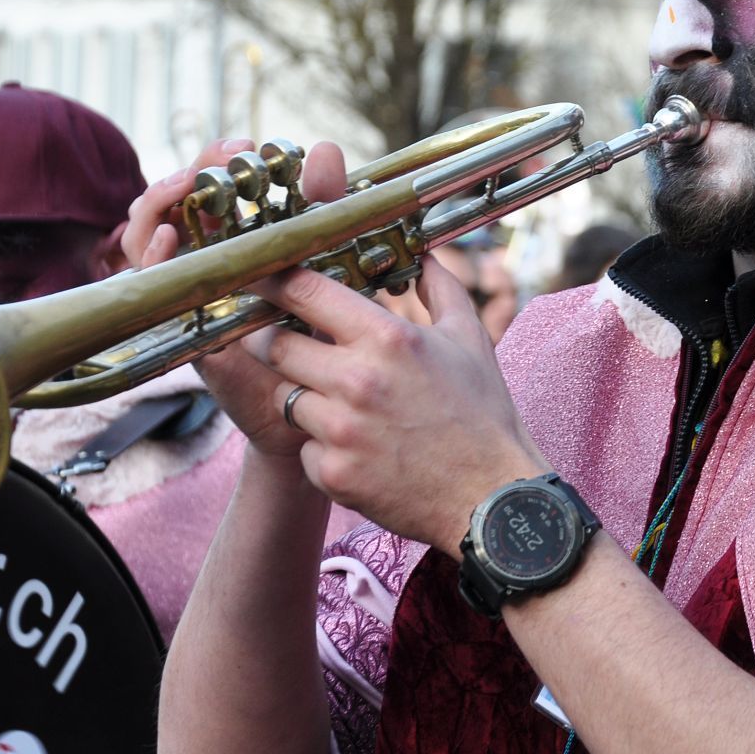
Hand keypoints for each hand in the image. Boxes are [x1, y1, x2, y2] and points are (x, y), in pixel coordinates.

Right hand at [119, 138, 348, 456]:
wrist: (320, 403)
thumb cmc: (323, 330)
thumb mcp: (328, 262)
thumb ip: (323, 208)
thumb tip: (325, 148)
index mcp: (237, 239)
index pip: (210, 185)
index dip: (219, 159)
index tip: (251, 144)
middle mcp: (204, 261)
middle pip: (174, 200)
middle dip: (195, 169)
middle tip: (227, 152)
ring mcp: (187, 291)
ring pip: (146, 233)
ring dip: (160, 201)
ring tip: (186, 183)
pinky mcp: (181, 325)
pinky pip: (150, 287)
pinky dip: (151, 256)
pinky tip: (168, 236)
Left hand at [256, 256, 545, 550]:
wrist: (493, 499)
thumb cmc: (483, 416)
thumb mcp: (469, 340)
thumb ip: (440, 288)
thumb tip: (423, 254)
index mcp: (388, 338)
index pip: (304, 292)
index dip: (274, 281)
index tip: (261, 280)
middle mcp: (357, 381)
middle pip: (275, 345)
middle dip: (275, 341)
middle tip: (286, 343)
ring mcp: (341, 432)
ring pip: (284, 398)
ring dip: (301, 396)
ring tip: (336, 403)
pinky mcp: (333, 475)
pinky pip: (304, 448)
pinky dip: (321, 447)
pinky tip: (356, 448)